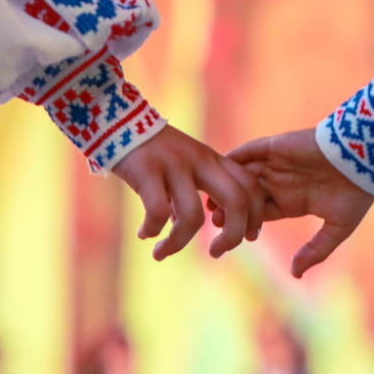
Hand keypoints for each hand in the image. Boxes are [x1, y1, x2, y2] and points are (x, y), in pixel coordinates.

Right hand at [113, 125, 264, 260]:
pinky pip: (156, 212)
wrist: (116, 120)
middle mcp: (200, 160)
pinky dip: (151, 230)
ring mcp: (174, 164)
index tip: (247, 238)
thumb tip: (197, 228)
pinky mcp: (146, 170)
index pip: (252, 187)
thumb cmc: (152, 150)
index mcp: (213, 159)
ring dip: (179, 243)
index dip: (256, 217)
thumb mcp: (185, 162)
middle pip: (237, 201)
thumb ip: (197, 190)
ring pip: (194, 217)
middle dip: (233, 236)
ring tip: (162, 252)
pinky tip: (143, 234)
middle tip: (217, 252)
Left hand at [223, 129, 373, 276]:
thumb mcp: (338, 228)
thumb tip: (295, 275)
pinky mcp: (277, 146)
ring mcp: (278, 163)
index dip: (244, 223)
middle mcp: (283, 181)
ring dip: (226, 184)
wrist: (366, 157)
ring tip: (211, 199)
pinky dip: (234, 159)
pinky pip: (249, 151)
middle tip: (215, 220)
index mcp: (294, 201)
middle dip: (230, 206)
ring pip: (243, 173)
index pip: (261, 213)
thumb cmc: (357, 192)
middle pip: (247, 195)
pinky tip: (219, 170)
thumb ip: (316, 250)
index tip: (227, 235)